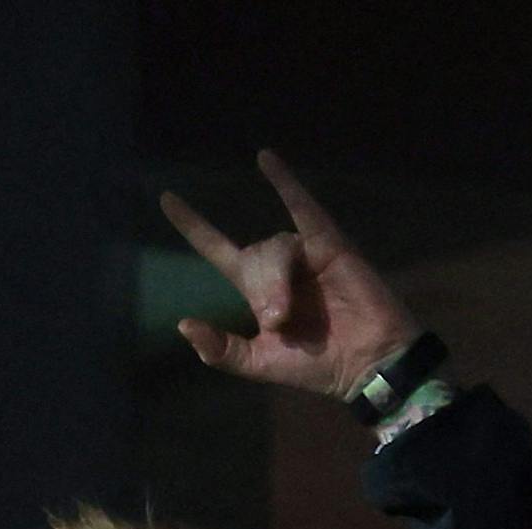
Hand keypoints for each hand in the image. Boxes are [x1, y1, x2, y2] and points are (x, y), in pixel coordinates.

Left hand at [159, 150, 423, 400]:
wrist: (364, 365)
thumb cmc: (316, 366)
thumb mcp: (259, 364)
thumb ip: (221, 351)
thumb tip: (184, 324)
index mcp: (257, 290)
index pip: (217, 250)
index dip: (193, 226)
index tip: (166, 200)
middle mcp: (278, 266)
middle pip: (252, 257)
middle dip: (262, 291)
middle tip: (279, 323)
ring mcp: (305, 253)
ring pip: (275, 248)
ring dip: (276, 281)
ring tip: (288, 314)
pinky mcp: (330, 244)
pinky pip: (304, 209)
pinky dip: (286, 184)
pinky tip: (265, 160)